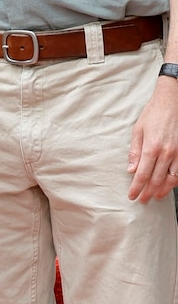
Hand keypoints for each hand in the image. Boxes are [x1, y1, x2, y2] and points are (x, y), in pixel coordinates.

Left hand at [127, 75, 177, 201]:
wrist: (172, 103)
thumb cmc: (153, 114)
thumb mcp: (137, 130)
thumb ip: (135, 151)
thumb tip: (131, 169)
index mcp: (151, 148)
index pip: (142, 175)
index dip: (137, 188)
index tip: (132, 196)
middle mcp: (166, 154)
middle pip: (156, 180)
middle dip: (148, 193)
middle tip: (142, 200)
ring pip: (171, 180)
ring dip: (162, 191)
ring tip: (155, 196)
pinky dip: (174, 182)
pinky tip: (169, 185)